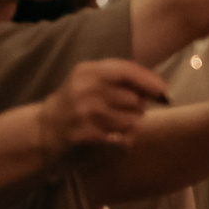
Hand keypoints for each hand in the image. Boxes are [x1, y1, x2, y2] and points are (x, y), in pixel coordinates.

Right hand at [38, 58, 167, 152]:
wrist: (45, 127)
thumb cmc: (76, 101)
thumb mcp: (91, 79)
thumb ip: (122, 77)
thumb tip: (160, 88)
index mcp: (87, 71)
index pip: (127, 71)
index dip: (150, 81)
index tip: (163, 90)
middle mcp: (85, 89)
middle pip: (134, 99)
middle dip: (137, 107)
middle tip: (121, 110)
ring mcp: (85, 112)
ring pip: (132, 120)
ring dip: (130, 123)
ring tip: (112, 122)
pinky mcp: (87, 134)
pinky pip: (123, 137)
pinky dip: (123, 138)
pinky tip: (108, 134)